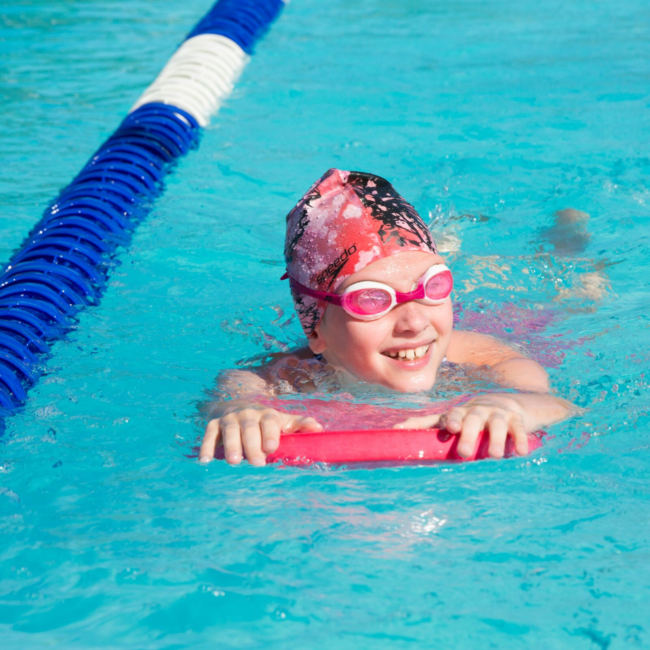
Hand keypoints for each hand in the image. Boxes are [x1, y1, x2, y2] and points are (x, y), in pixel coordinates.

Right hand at [199, 408, 321, 465]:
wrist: (239, 407)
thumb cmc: (267, 422)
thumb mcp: (284, 422)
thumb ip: (301, 425)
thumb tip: (320, 429)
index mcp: (267, 415)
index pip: (269, 421)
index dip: (270, 433)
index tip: (272, 448)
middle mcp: (247, 414)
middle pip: (249, 428)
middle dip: (252, 445)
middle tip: (257, 463)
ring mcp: (230, 419)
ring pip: (229, 431)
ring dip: (231, 446)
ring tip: (234, 462)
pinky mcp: (214, 425)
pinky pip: (209, 435)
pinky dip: (206, 447)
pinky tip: (205, 461)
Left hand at [394, 394, 528, 458]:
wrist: (508, 403)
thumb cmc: (471, 416)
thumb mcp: (450, 417)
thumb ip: (425, 424)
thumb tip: (394, 429)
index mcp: (461, 412)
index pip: (454, 414)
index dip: (451, 420)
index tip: (449, 428)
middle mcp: (479, 411)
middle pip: (474, 420)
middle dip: (470, 434)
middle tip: (465, 453)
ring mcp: (499, 414)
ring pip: (498, 425)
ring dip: (496, 439)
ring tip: (494, 455)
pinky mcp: (518, 420)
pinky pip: (519, 429)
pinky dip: (521, 440)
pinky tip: (520, 452)